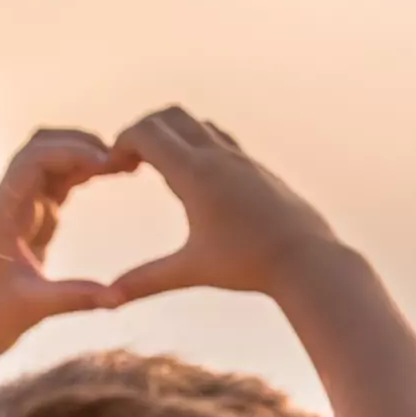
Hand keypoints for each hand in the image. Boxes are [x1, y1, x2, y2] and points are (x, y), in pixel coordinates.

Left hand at [0, 129, 128, 367]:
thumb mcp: (31, 310)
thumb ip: (74, 298)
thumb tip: (117, 297)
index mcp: (1, 213)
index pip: (34, 159)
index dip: (72, 151)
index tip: (108, 162)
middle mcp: (6, 203)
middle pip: (40, 148)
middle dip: (80, 145)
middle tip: (121, 159)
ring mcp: (16, 211)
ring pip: (48, 163)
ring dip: (81, 157)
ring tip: (120, 166)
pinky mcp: (26, 223)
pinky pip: (53, 186)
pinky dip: (79, 176)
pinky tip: (105, 178)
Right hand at [106, 107, 340, 303]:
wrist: (308, 261)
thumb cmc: (250, 265)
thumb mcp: (192, 271)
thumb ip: (146, 280)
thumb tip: (107, 300)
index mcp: (196, 173)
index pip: (147, 133)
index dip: (121, 142)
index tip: (112, 167)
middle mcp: (220, 156)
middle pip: (171, 116)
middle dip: (144, 131)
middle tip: (129, 161)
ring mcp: (243, 159)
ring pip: (200, 125)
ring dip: (175, 136)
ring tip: (160, 169)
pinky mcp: (260, 170)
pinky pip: (224, 142)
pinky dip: (201, 147)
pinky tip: (199, 182)